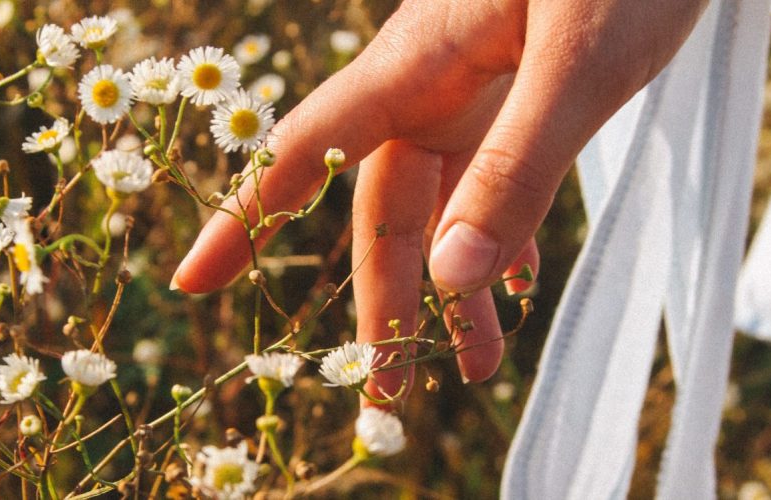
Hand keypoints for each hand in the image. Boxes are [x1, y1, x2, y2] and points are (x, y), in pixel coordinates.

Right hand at [172, 0, 706, 397]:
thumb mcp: (579, 66)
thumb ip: (516, 167)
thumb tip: (450, 281)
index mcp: (417, 64)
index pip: (306, 151)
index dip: (244, 218)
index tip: (192, 280)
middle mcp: (432, 81)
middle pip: (384, 204)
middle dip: (384, 297)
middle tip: (388, 390)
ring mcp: (479, 85)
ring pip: (443, 200)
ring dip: (451, 282)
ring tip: (472, 364)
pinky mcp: (525, 86)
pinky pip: (492, 175)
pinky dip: (498, 232)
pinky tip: (514, 282)